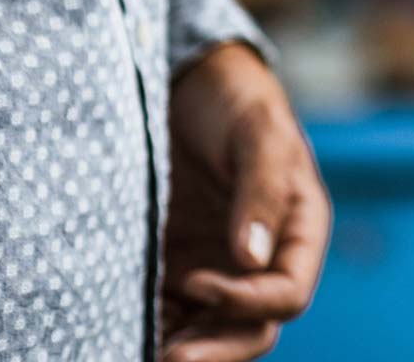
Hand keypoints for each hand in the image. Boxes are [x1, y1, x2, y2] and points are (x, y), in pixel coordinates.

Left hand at [163, 44, 330, 361]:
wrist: (189, 80)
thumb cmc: (236, 97)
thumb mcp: (258, 131)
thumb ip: (262, 190)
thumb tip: (252, 256)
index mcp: (298, 230)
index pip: (287, 292)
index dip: (247, 300)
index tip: (197, 280)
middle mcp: (260, 258)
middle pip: (250, 328)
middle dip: (213, 349)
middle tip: (167, 358)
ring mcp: (215, 265)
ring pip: (207, 331)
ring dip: (179, 348)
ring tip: (133, 349)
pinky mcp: (171, 263)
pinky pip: (166, 312)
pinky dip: (148, 328)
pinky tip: (116, 332)